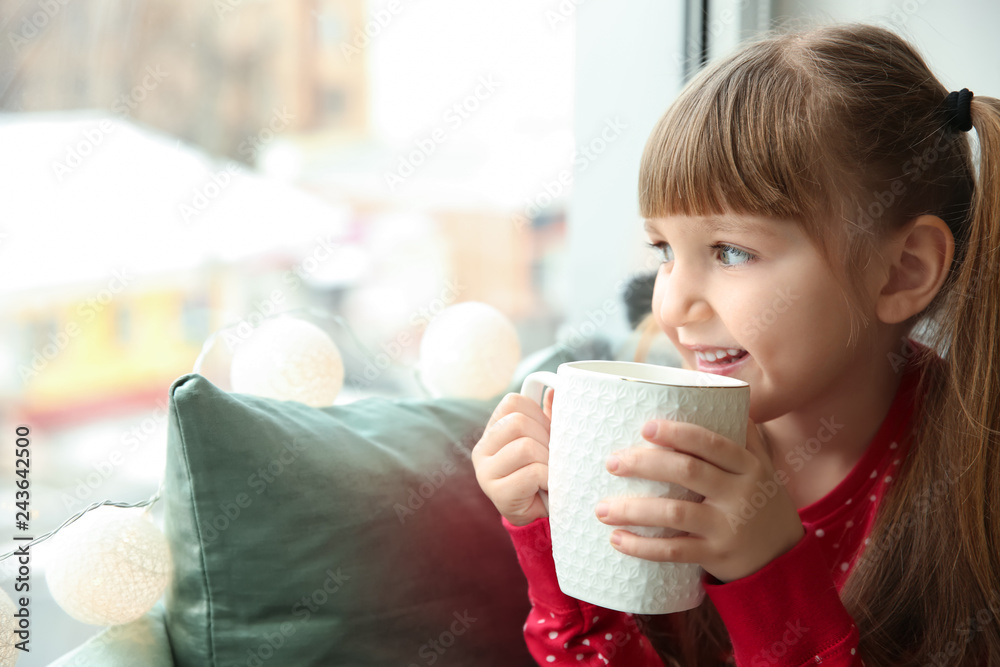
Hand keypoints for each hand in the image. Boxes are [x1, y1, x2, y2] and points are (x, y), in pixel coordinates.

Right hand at [472, 388, 554, 526]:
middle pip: (518, 423)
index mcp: (493, 429)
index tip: (546, 435)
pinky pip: (532, 473)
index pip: (513, 402)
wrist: (537, 513)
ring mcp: (485, 471)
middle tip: (551, 458)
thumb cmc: (541, 473)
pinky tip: (545, 486)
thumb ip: (548, 416)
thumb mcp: (546, 440)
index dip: (538, 415)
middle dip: (545, 439)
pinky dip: (547, 478)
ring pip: (525, 447)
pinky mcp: (496, 493)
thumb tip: (553, 391)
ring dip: (547, 460)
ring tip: (548, 473)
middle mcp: (482, 448)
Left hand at [596, 418, 804, 582]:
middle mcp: (740, 493)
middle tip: (611, 462)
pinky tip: (617, 539)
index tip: (645, 426)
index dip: (678, 433)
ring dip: (634, 510)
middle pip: (687, 472)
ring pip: (675, 513)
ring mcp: (729, 526)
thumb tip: (710, 389)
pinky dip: (643, 547)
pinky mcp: (717, 555)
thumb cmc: (759, 500)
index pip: (711, 443)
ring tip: (601, 509)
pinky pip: (675, 550)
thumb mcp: (760, 466)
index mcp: (747, 466)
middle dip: (645, 464)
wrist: (783, 558)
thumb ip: (739, 434)